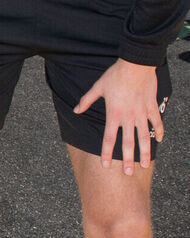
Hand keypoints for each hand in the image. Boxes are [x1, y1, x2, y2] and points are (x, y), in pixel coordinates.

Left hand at [74, 58, 161, 172]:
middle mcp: (128, 117)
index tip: (106, 165)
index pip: (108, 138)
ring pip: (144, 136)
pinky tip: (161, 140)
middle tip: (129, 173)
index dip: (106, 153)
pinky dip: (160, 131)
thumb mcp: (98, 87)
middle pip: (128, 143)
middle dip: (128, 159)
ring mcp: (141, 113)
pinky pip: (156, 122)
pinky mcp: (151, 106)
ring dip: (145, 151)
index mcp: (114, 114)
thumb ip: (86, 100)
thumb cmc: (115, 75)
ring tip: (146, 164)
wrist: (135, 64)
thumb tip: (76, 110)